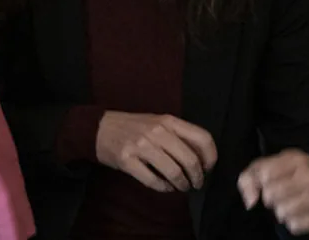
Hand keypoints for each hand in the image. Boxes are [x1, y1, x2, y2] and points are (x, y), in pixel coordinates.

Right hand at [95, 111, 217, 192]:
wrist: (98, 128)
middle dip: (197, 177)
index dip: (211, 157)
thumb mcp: (158, 123)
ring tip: (180, 187)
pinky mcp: (127, 160)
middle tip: (196, 184)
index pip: (202, 138)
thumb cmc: (132, 127)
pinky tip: (164, 187)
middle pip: (189, 159)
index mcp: (168, 120)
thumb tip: (203, 159)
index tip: (208, 168)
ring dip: (181, 185)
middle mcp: (156, 131)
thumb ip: (179, 135)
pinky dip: (163, 188)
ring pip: (173, 172)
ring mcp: (140, 145)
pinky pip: (153, 180)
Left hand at [238, 150, 308, 234]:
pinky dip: (299, 223)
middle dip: (272, 198)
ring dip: (285, 211)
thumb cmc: (284, 174)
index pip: (270, 172)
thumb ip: (249, 180)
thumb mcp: (263, 168)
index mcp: (294, 159)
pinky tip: (291, 220)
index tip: (264, 186)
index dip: (262, 182)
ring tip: (280, 210)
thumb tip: (251, 200)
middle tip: (270, 200)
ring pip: (302, 204)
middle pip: (285, 189)